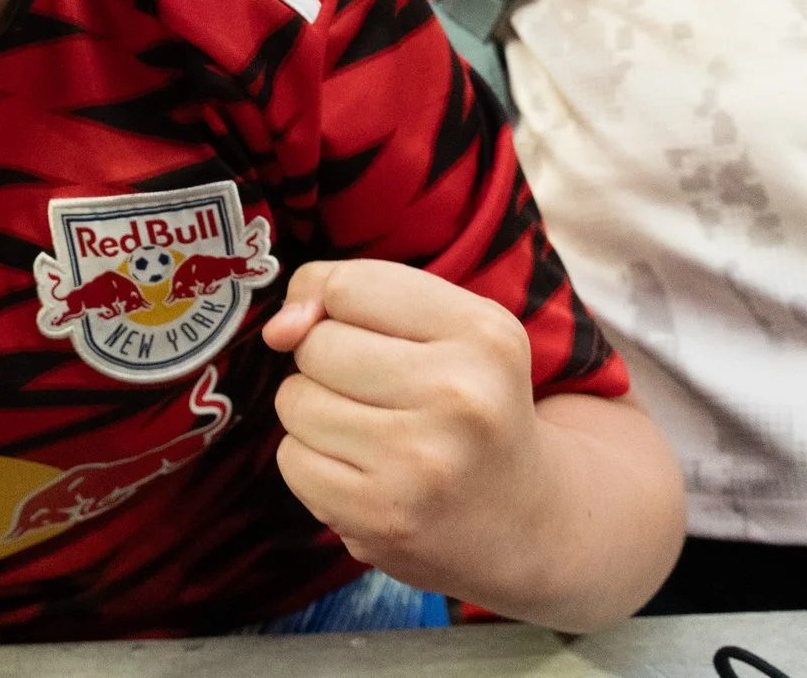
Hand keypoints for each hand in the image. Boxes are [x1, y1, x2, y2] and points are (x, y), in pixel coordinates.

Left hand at [261, 259, 547, 596]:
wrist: (528, 520)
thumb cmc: (468, 403)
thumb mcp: (443, 324)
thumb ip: (349, 293)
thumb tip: (278, 330)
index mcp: (483, 334)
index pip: (348, 286)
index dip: (342, 308)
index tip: (378, 336)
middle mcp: (460, 397)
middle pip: (315, 345)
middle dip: (330, 364)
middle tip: (386, 395)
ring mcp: (420, 464)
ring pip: (295, 400)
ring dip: (316, 414)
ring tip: (376, 434)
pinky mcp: (382, 518)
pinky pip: (292, 460)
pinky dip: (313, 463)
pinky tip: (364, 474)